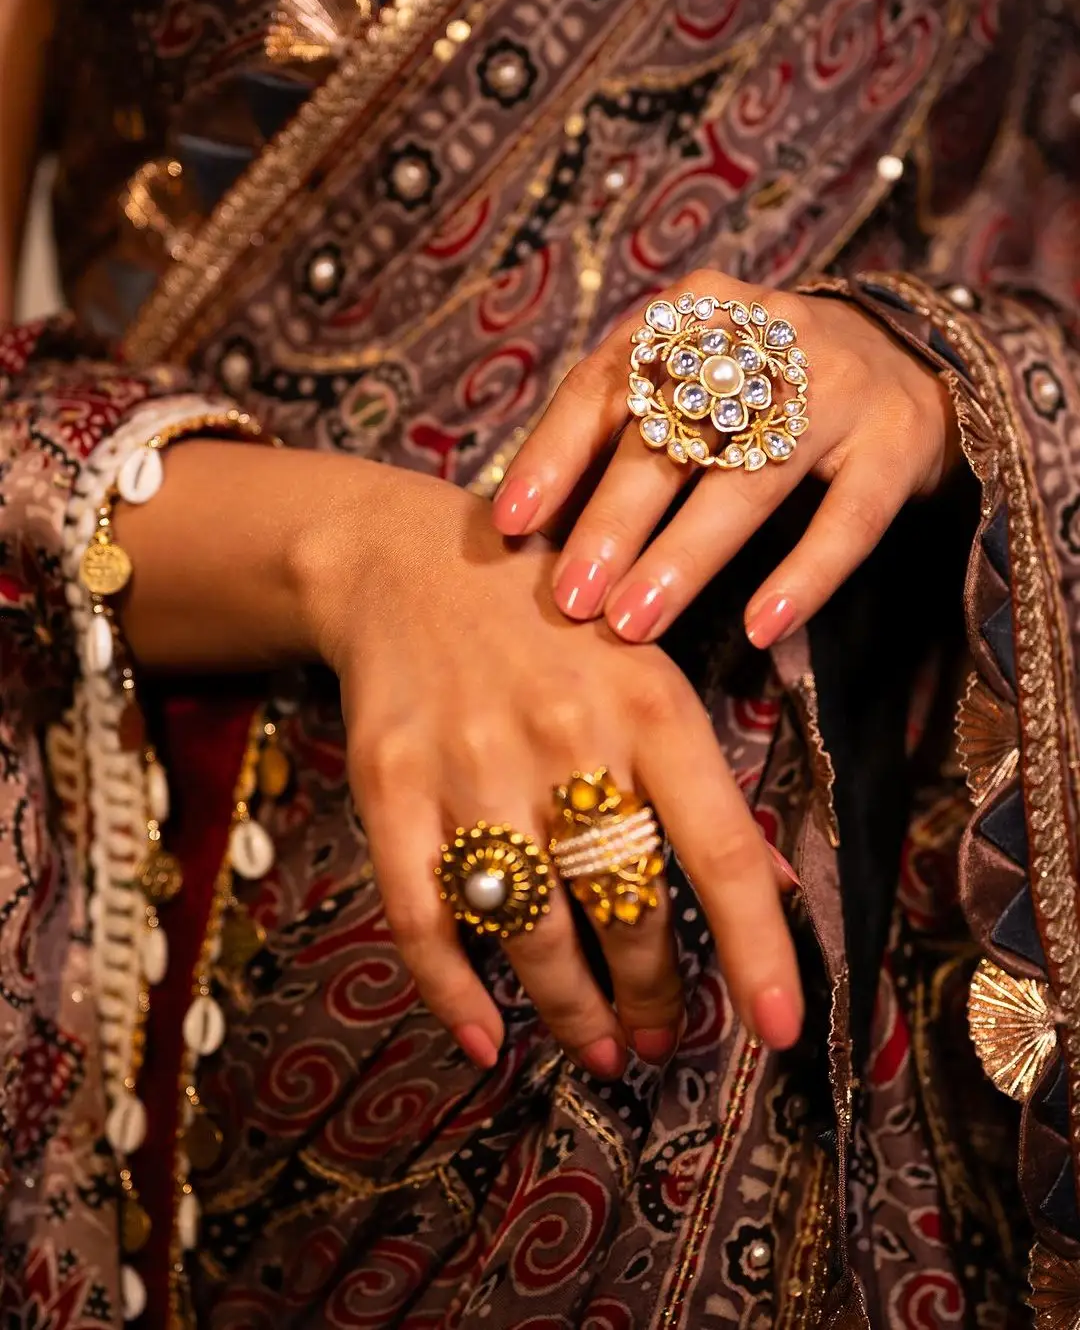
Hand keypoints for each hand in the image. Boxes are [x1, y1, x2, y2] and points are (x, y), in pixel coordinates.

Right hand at [302, 468, 802, 1074]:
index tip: (780, 1032)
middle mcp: (567, 737)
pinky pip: (422, 917)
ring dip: (574, 1011)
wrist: (407, 563)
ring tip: (601, 1048)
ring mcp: (471, 765)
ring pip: (532, 931)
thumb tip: (775, 890)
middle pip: (627, 907)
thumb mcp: (646, 672)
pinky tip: (486, 1041)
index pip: (722, 852)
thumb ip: (703, 778)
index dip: (758, 952)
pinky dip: (453, 995)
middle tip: (662, 1035)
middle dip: (655, 994)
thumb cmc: (550, 627)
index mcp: (651, 706)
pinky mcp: (390, 786)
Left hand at [491, 271, 958, 646]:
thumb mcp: (689, 387)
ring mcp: (837, 387)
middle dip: (613, 521)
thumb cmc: (761, 389)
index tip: (510, 522)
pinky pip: (846, 521)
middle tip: (571, 598)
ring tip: (635, 623)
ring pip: (749, 480)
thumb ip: (618, 441)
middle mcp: (764, 337)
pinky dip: (802, 576)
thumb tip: (526, 531)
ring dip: (685, 557)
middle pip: (672, 435)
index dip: (555, 453)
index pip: (606, 384)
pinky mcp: (895, 443)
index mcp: (692, 314)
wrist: (908, 359)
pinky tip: (758, 628)